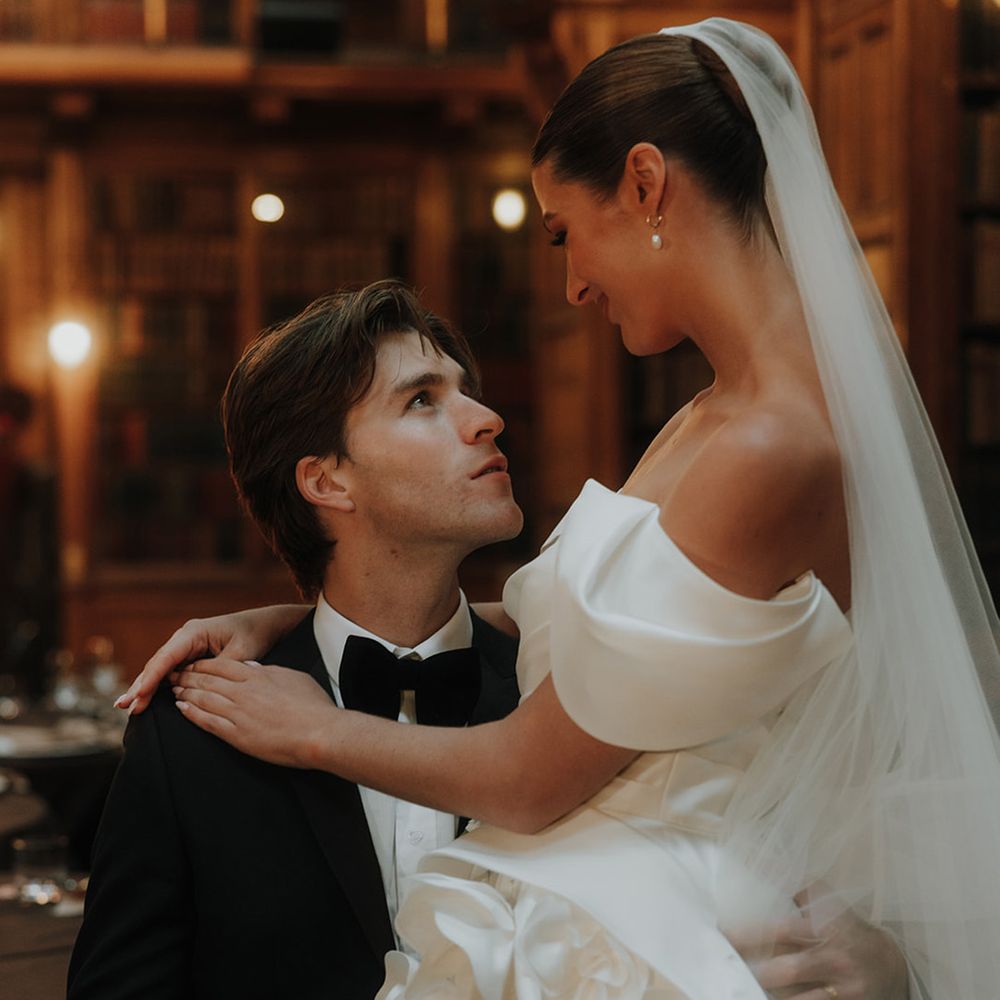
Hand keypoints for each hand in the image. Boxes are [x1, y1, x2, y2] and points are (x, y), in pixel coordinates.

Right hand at [115, 604, 309, 715]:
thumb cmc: (255, 635)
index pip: (167, 658)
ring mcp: (185, 647)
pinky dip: (157, 686)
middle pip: (158, 664)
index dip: (151, 678)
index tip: (139, 695)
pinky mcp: (190, 656)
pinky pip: (170, 672)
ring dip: (145, 688)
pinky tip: (144, 700)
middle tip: (123, 707)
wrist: (267, 625)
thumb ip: (219, 669)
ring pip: (160, 670)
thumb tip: (198, 687)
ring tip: (127, 707)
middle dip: (140, 686)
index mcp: (194, 632)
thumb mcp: (242, 652)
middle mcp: (185, 638)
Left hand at [171, 657, 337, 767]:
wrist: (319, 733)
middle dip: (187, 676)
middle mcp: (243, 692)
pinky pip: (207, 722)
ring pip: (203, 699)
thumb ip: (270, 671)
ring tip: (175, 690)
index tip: (192, 664)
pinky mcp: (237, 735)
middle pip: (207, 680)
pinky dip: (191, 714)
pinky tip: (182, 709)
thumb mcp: (293, 677)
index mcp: (257, 676)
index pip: (221, 665)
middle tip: (175, 675)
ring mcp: (238, 714)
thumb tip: (252, 667)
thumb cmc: (313, 706)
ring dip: (186, 693)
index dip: (202, 664)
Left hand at [730, 890, 909, 999]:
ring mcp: (842, 990)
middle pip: (789, 970)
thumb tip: (760, 863)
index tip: (722, 934)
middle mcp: (833, 959)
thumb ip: (798, 888)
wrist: (891, 964)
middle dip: (758, 973)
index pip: (782, 930)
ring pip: (801, 999)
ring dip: (772, 997)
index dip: (749, 934)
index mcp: (824, 928)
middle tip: (727, 970)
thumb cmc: (847, 928)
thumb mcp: (829, 903)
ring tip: (743, 991)